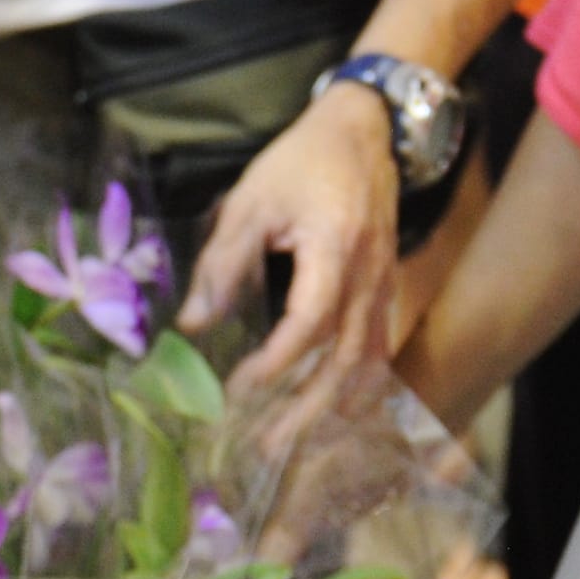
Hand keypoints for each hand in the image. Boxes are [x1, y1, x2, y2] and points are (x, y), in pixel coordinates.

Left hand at [187, 83, 401, 435]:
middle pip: (345, 360)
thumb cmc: (301, 161)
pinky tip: (335, 414)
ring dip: (333, 409)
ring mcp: (384, 284)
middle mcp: (368, 274)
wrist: (363, 131)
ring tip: (297, 445)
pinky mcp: (386, 288)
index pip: (309, 323)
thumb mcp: (250, 201)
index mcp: (334, 248)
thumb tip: (192, 324)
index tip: (237, 391)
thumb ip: (222, 264)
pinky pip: (378, 349)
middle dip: (306, 411)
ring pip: (368, 363)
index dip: (276, 364)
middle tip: (265, 448)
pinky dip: (358, 388)